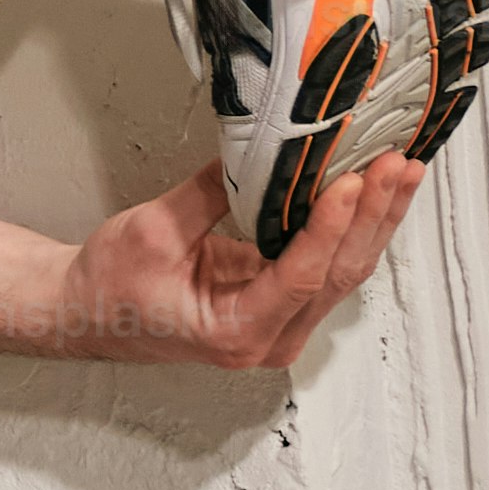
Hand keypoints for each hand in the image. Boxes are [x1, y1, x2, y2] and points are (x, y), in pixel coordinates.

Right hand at [41, 153, 424, 368]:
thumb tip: (262, 149)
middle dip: (371, 216)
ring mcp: (281, 327)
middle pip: (338, 276)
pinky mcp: (283, 306)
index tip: (350, 181)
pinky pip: (330, 267)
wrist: (87, 314)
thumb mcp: (154, 231)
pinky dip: (353, 228)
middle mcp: (269, 339)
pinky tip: (373, 194)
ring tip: (400, 171)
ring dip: (374, 220)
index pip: (300, 278)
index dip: (329, 228)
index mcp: (234, 332)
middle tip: (395, 163)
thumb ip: (213, 194)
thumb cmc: (111, 286)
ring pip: (345, 273)